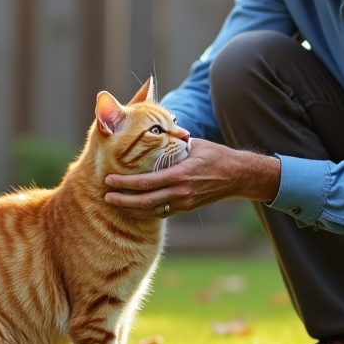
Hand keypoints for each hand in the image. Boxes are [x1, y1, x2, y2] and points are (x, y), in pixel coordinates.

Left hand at [103, 138, 280, 218]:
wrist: (238, 177)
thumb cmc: (216, 155)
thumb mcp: (195, 145)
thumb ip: (174, 143)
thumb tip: (154, 131)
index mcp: (180, 175)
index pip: (146, 182)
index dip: (125, 183)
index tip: (109, 179)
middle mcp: (181, 192)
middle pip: (145, 201)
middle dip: (123, 200)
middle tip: (105, 196)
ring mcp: (184, 203)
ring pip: (152, 210)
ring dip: (132, 207)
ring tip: (115, 202)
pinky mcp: (187, 208)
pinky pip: (162, 211)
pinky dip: (146, 209)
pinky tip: (134, 206)